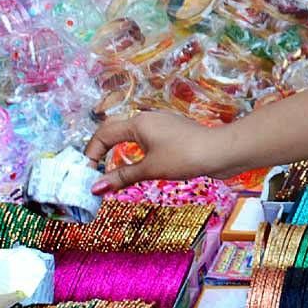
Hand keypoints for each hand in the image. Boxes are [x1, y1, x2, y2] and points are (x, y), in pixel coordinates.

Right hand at [85, 111, 232, 194]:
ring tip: (114, 171)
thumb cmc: (184, 156)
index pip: (104, 133)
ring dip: (119, 151)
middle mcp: (147, 118)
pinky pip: (146, 140)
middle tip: (95, 170)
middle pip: (115, 130)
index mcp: (138, 123)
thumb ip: (121, 177)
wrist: (221, 151)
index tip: (87, 173)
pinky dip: (136, 152)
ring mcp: (162, 125)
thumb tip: (95, 188)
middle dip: (102, 149)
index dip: (91, 152)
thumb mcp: (150, 169)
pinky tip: (140, 166)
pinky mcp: (173, 134)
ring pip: (131, 135)